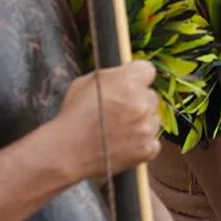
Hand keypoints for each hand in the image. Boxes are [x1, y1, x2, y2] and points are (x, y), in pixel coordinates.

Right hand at [51, 60, 161, 178]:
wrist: (66, 150)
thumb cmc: (73, 115)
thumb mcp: (87, 82)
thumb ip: (112, 75)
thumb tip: (126, 73)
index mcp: (129, 81)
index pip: (148, 70)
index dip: (137, 77)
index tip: (130, 84)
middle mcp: (142, 102)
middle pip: (151, 96)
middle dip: (139, 101)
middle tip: (120, 111)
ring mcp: (146, 127)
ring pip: (154, 119)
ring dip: (142, 122)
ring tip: (120, 130)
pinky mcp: (147, 148)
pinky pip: (153, 142)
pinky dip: (142, 143)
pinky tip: (125, 144)